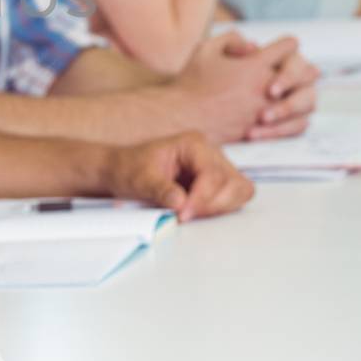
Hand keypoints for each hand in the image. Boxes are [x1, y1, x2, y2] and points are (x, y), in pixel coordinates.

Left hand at [99, 130, 253, 221]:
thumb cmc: (130, 168)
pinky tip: (195, 212)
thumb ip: (160, 189)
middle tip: (185, 216)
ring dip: (219, 207)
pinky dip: (219, 209)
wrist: (121, 171)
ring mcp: (215, 168)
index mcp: (193, 144)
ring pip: (239, 191)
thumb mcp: (138, 179)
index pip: (213, 173)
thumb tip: (180, 202)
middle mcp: (210, 153)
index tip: (183, 214)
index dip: (202, 198)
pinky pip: (232, 198)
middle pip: (233, 183)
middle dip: (213, 204)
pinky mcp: (215, 184)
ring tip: (190, 214)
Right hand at [169, 35, 316, 143]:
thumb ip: (231, 39)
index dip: (286, 45)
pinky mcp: (263, 129)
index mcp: (254, 64)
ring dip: (304, 93)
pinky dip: (298, 119)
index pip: (288, 47)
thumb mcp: (206, 49)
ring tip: (299, 92)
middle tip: (304, 69)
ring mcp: (266, 109)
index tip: (284, 47)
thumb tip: (253, 45)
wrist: (183, 117)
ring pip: (305, 100)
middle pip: (304, 72)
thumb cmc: (191, 83)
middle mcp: (265, 86)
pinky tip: (294, 115)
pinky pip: (296, 125)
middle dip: (303, 68)